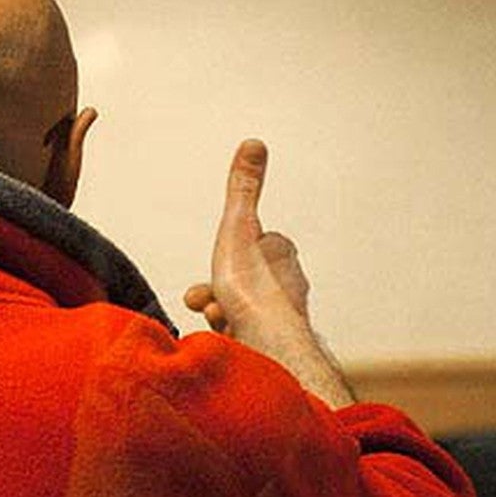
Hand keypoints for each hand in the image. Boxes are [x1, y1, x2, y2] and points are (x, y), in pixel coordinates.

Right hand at [184, 140, 353, 407]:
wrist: (266, 348)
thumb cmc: (252, 290)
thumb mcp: (239, 226)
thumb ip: (243, 188)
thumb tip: (254, 143)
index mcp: (283, 259)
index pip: (254, 245)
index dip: (230, 252)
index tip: (220, 263)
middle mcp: (288, 291)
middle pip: (241, 281)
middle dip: (217, 288)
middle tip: (207, 299)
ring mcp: (281, 324)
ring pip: (239, 312)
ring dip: (219, 314)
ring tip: (216, 320)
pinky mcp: (272, 353)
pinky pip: (242, 340)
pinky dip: (227, 338)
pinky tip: (221, 342)